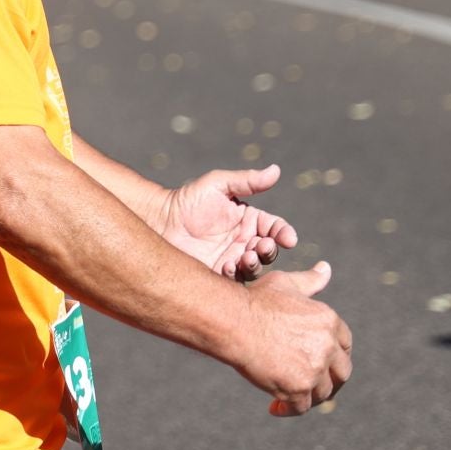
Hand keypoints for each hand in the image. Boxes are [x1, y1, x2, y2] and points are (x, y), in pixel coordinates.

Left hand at [156, 164, 297, 279]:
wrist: (161, 219)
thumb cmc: (189, 199)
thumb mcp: (218, 185)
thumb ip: (247, 181)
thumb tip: (276, 170)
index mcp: (249, 221)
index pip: (275, 228)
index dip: (284, 233)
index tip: (289, 239)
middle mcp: (244, 241)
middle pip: (268, 250)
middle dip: (270, 250)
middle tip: (262, 247)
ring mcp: (233, 258)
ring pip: (255, 267)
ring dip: (255, 264)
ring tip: (246, 257)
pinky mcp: (218, 273)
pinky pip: (234, 279)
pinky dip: (236, 274)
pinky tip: (228, 266)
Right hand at [230, 263, 351, 416]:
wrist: (233, 321)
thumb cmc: (254, 300)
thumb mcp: (285, 284)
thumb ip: (309, 281)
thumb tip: (326, 269)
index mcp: (328, 320)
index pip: (345, 345)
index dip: (335, 356)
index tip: (322, 362)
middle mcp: (327, 345)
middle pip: (341, 372)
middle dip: (330, 381)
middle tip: (311, 385)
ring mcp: (315, 368)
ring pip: (323, 392)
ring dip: (309, 397)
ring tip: (291, 398)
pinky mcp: (298, 387)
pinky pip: (302, 407)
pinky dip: (289, 410)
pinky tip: (274, 408)